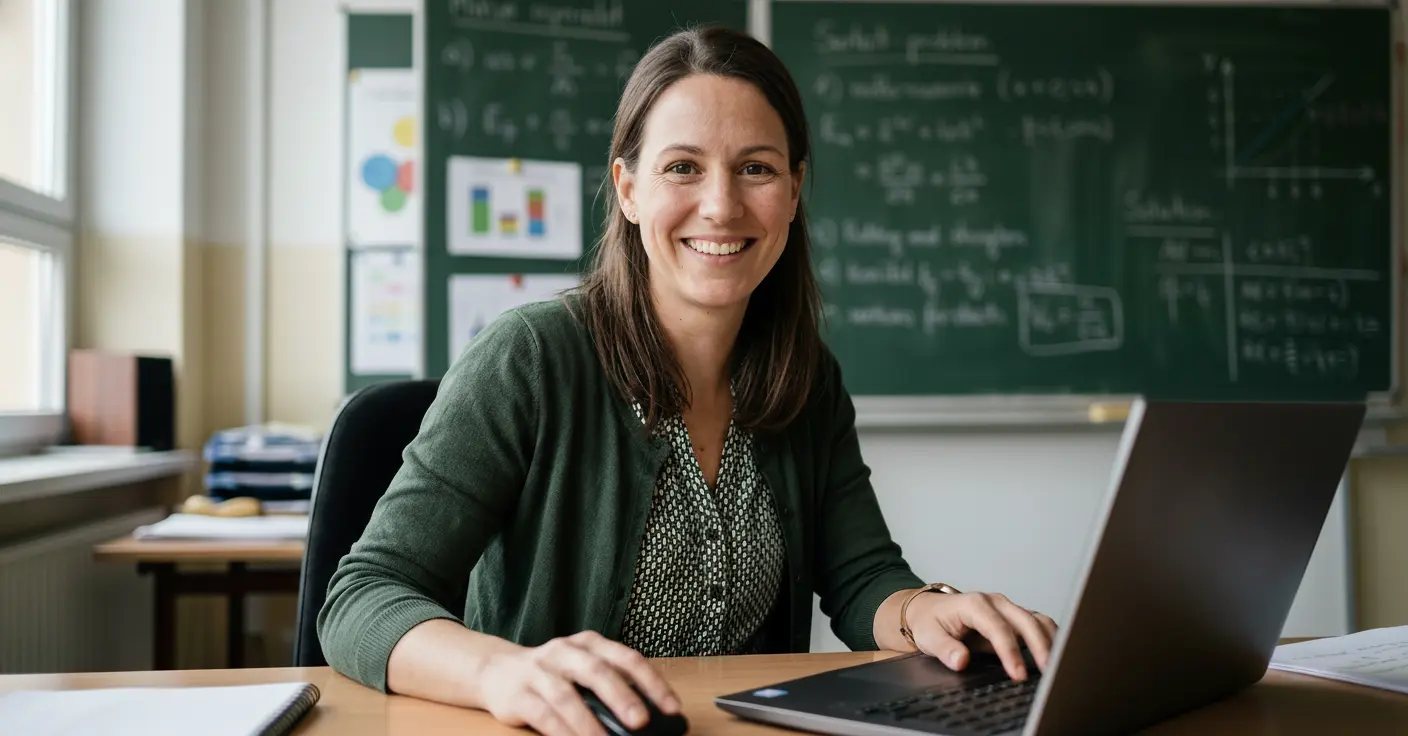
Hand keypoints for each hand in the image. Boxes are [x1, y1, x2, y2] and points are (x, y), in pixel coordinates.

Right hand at [475, 630, 680, 735]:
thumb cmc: (552, 674)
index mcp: (589, 643)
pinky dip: (562, 733)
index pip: (626, 658)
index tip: (672, 708)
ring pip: (567, 696)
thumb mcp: (582, 669)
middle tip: (641, 721)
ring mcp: (539, 671)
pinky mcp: (518, 694)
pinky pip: (543, 715)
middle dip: (622, 696)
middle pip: (597, 671)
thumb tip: (646, 718)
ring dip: (589, 723)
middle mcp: (564, 652)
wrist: (497, 670)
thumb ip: (610, 685)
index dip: (652, 682)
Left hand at [903, 591, 1058, 681]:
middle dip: (1039, 646)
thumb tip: (960, 660)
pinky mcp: (1014, 617)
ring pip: (1037, 620)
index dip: (1010, 652)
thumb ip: (944, 648)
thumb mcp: (929, 636)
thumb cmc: (931, 623)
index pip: (998, 628)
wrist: (931, 611)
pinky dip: (1050, 638)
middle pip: (1025, 620)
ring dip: (1050, 641)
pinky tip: (1055, 655)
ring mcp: (1007, 608)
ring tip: (1057, 666)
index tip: (1018, 674)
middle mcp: (995, 602)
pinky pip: (1038, 624)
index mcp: (974, 604)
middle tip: (1048, 672)